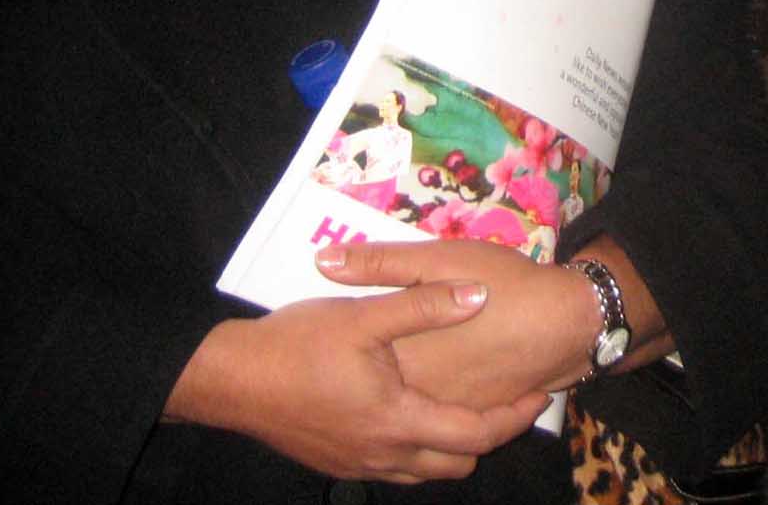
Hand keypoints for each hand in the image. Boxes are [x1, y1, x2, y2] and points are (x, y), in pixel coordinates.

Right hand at [164, 282, 548, 484]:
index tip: (537, 393)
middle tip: (506, 399)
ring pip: (425, 471)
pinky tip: (412, 410)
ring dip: (452, 444)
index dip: (513, 417)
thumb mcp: (363, 316)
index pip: (476, 435)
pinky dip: (418, 446)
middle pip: (456, 463)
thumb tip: (479, 295)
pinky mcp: (336, 462)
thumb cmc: (297, 345)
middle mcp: (384, 455)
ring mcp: (358, 465)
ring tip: (466, 403)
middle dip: (487, 436)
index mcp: (398, 421)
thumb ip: (425, 304)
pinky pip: (396, 466)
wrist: (230, 381)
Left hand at [318, 240, 594, 409]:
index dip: (342, 338)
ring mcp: (445, 410)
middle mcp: (415, 393)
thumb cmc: (501, 284)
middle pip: (373, 384)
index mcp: (397, 355)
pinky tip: (443, 370)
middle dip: (365, 368)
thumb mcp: (437, 259)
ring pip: (406, 404)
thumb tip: (322, 260)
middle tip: (375, 343)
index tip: (339, 324)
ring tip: (408, 356)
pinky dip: (432, 396)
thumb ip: (379, 264)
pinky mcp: (473, 415)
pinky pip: (440, 414)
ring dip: (398, 386)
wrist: (567, 322)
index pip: (350, 353)